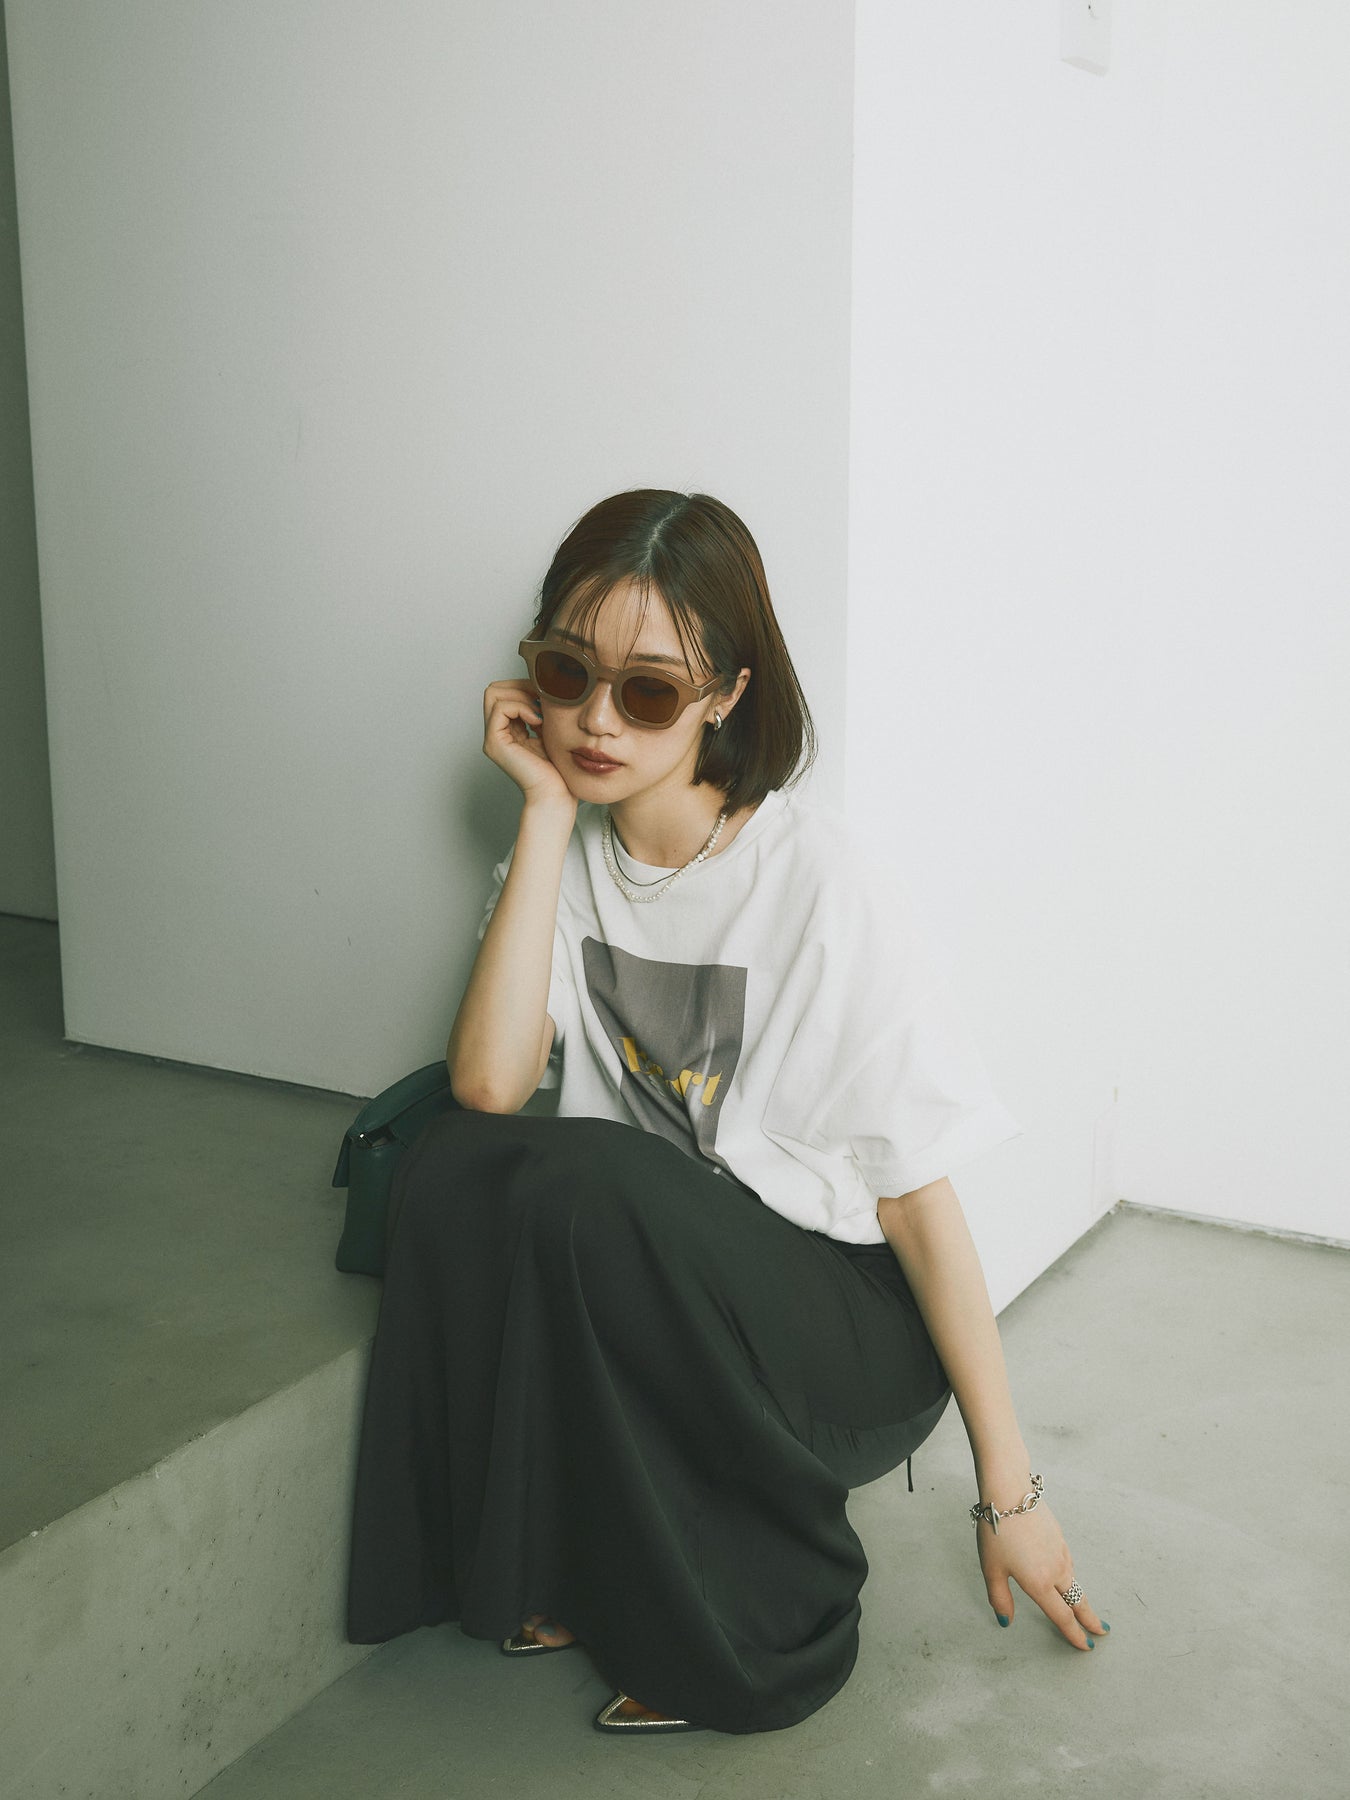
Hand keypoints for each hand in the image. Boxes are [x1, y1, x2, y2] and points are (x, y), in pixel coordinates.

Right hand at [482, 679, 575, 809]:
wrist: (556, 794)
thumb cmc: (559, 769)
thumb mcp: (550, 729)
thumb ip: (541, 709)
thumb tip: (543, 684)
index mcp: (508, 729)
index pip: (504, 691)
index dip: (524, 685)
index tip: (547, 697)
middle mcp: (496, 732)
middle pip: (494, 689)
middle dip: (520, 686)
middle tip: (542, 701)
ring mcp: (493, 738)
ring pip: (493, 693)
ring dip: (521, 696)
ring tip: (540, 714)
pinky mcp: (494, 743)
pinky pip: (500, 708)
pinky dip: (521, 707)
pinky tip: (538, 721)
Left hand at [976, 1499, 1107, 1650]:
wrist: (1009, 1491)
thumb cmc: (996, 1530)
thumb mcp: (991, 1568)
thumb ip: (1000, 1597)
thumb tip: (1005, 1620)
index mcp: (1040, 1583)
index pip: (1062, 1616)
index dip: (1074, 1634)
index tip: (1085, 1646)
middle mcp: (1056, 1570)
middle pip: (1078, 1601)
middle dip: (1090, 1619)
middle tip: (1101, 1631)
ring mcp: (1061, 1552)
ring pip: (1074, 1581)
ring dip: (1081, 1597)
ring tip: (1083, 1607)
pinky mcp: (1060, 1537)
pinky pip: (1069, 1564)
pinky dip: (1071, 1577)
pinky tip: (1066, 1576)